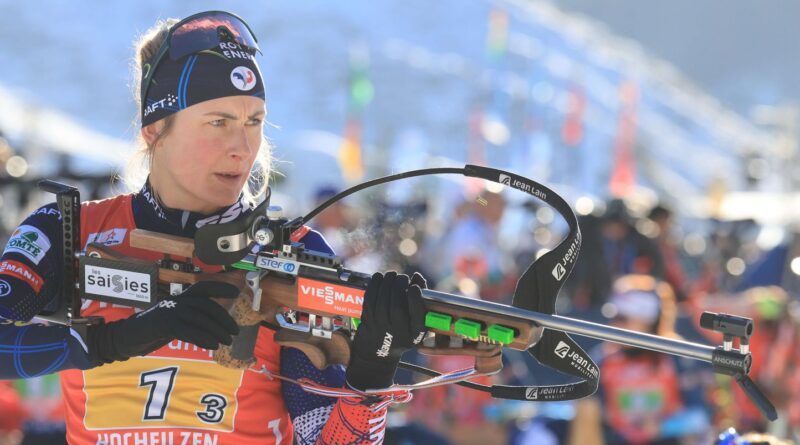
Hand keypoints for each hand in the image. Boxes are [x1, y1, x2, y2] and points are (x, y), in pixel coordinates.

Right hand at [86, 281, 239, 363]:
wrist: (128, 337)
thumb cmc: (154, 330)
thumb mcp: (174, 319)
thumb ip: (191, 317)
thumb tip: (217, 323)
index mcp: (180, 297)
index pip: (202, 287)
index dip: (219, 288)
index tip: (236, 293)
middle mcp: (176, 301)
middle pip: (206, 306)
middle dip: (223, 319)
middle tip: (235, 331)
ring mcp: (170, 311)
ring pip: (200, 319)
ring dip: (217, 331)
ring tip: (227, 341)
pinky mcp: (164, 324)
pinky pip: (189, 331)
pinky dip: (203, 338)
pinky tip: (213, 345)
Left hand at [346, 271, 426, 389]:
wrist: (378, 352)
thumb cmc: (402, 332)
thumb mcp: (416, 323)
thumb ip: (421, 298)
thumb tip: (418, 277)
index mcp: (414, 334)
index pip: (416, 316)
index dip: (415, 299)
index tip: (414, 288)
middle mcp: (398, 333)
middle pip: (397, 306)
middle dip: (399, 286)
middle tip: (402, 278)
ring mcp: (381, 327)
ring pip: (382, 301)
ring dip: (387, 283)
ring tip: (392, 275)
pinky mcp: (368, 321)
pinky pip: (370, 299)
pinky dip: (374, 285)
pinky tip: (380, 278)